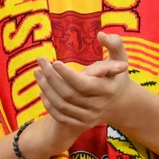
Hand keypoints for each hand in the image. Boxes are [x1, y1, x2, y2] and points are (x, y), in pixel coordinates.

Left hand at [31, 32, 130, 153]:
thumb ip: (114, 44)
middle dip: (51, 77)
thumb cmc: (116, 75)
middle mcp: (98, 106)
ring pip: (61, 106)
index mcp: (108, 90)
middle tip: (41, 61)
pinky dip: (48, 105)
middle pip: (69, 95)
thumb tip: (100, 34)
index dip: (67, 75)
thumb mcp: (120, 57)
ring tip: (37, 72)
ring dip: (46, 89)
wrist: (120, 103)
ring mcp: (89, 117)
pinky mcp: (81, 124)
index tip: (55, 62)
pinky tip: (42, 91)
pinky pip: (60, 116)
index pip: (83, 85)